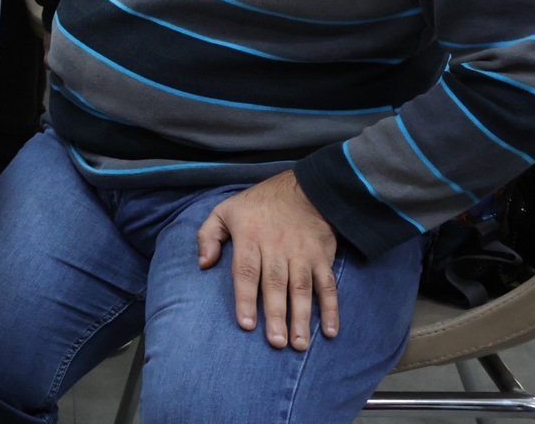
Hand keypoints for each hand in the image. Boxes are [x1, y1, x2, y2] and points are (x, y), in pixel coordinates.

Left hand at [196, 171, 338, 351]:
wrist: (305, 189)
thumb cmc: (258, 204)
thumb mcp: (225, 210)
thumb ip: (208, 236)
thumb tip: (203, 264)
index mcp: (250, 237)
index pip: (246, 271)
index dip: (246, 298)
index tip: (246, 324)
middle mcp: (277, 248)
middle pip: (275, 285)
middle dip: (276, 315)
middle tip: (276, 342)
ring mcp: (302, 254)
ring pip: (301, 289)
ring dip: (302, 318)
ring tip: (299, 344)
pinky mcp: (322, 257)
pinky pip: (327, 285)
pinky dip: (331, 308)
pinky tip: (330, 330)